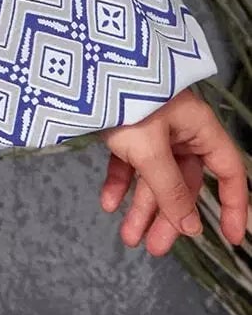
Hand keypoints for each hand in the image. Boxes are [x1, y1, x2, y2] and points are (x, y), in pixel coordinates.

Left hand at [98, 86, 248, 255]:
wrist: (80, 65)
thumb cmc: (125, 99)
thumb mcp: (150, 150)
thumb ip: (171, 190)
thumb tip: (191, 228)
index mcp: (198, 127)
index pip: (228, 171)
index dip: (233, 205)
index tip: (228, 237)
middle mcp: (179, 128)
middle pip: (183, 181)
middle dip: (168, 215)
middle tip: (154, 248)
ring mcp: (151, 126)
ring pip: (153, 175)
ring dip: (141, 206)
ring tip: (128, 238)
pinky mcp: (124, 124)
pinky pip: (128, 160)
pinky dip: (120, 181)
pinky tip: (108, 203)